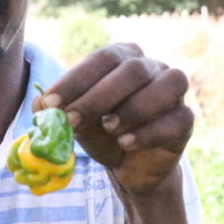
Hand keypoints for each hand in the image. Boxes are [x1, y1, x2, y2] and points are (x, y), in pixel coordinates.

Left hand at [36, 43, 192, 195]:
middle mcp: (152, 68)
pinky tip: (126, 143)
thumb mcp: (76, 121)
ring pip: (166, 86)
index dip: (75, 80)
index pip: (102, 58)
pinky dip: (149, 132)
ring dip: (132, 109)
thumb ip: (59, 110)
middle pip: (133, 70)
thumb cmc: (101, 133)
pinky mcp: (185, 120)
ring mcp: (173, 92)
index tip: (49, 104)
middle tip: (72, 121)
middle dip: (98, 97)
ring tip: (108, 128)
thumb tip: (38, 105)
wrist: (129, 166)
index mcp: (123, 58)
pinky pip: (178, 118)